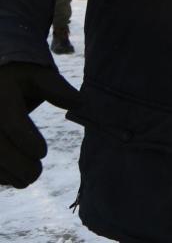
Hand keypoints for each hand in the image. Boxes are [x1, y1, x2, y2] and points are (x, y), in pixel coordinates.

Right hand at [0, 62, 81, 187]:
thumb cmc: (20, 77)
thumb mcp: (38, 75)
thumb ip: (57, 88)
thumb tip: (81, 102)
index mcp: (2, 96)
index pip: (12, 124)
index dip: (27, 141)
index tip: (43, 152)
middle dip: (17, 164)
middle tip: (36, 174)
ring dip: (6, 173)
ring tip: (26, 180)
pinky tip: (12, 179)